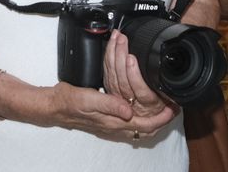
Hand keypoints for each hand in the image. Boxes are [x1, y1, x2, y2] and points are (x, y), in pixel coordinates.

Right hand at [40, 77, 175, 140]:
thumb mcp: (89, 100)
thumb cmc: (69, 102)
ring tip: (162, 103)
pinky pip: (129, 117)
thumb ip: (110, 105)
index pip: (145, 125)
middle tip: (173, 106)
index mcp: (114, 122)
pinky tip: (140, 102)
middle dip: (161, 118)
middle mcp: (114, 125)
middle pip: (145, 126)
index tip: (174, 108)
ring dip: (151, 113)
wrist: (54, 105)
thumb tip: (129, 110)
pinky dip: (139, 110)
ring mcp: (111, 122)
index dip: (162, 118)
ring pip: (138, 122)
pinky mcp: (107, 116)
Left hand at [102, 31, 175, 128]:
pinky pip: (108, 73)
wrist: (146, 119)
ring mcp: (121, 98)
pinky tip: (110, 46)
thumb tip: (176, 87)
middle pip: (123, 81)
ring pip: (113, 76)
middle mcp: (133, 104)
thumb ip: (171, 97)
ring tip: (116, 39)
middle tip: (122, 40)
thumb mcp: (171, 103)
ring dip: (113, 54)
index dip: (134, 75)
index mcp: (150, 104)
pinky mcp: (112, 91)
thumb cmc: (161, 108)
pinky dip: (108, 58)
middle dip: (120, 57)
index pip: (141, 92)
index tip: (131, 58)